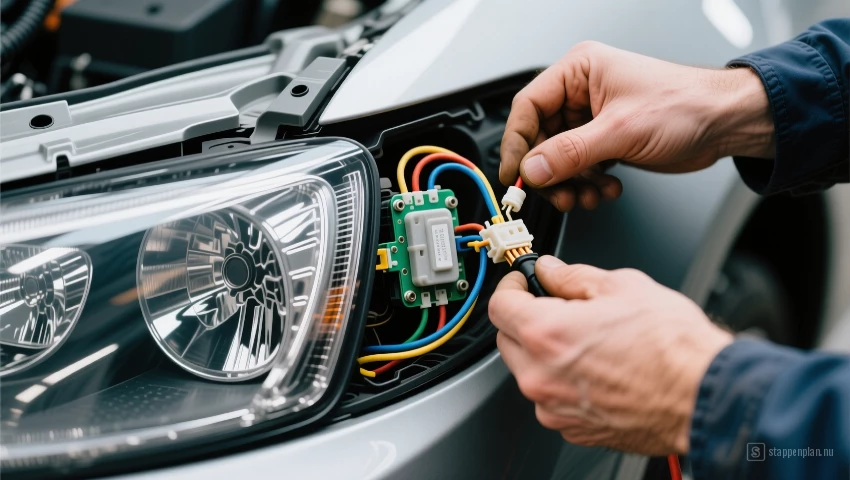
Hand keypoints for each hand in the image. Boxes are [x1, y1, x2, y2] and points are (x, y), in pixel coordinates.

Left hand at [488, 256, 732, 454]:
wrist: (704, 397)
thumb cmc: (673, 347)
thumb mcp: (623, 286)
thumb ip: (574, 277)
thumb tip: (552, 271)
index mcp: (546, 334)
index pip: (499, 305)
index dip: (511, 286)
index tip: (523, 280)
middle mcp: (541, 376)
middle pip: (508, 339)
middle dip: (525, 319)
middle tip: (556, 305)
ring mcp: (554, 408)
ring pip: (529, 371)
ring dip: (544, 352)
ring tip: (587, 339)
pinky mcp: (573, 429)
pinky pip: (551, 398)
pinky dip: (563, 381)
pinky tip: (597, 367)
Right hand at [499, 41, 773, 210]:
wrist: (725, 123)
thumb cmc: (687, 104)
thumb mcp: (621, 130)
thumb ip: (571, 152)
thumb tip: (533, 168)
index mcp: (579, 71)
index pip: (528, 107)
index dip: (516, 143)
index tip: (513, 175)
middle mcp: (581, 93)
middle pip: (540, 138)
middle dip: (549, 172)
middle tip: (556, 193)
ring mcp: (592, 118)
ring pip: (558, 158)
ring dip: (570, 183)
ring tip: (587, 194)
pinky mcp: (604, 140)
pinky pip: (579, 168)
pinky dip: (587, 184)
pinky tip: (605, 188)